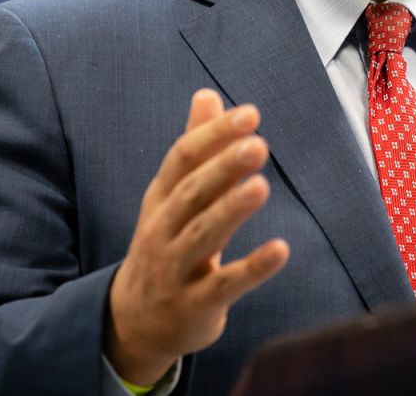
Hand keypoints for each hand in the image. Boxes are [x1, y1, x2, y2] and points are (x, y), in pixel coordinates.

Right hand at [105, 89, 289, 384]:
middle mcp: (163, 230)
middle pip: (191, 193)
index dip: (214, 135)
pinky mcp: (196, 305)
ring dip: (232, 210)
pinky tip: (281, 250)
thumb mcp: (172, 196)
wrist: (134, 322)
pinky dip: (252, 268)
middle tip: (258, 144)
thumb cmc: (166, 244)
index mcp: (161, 198)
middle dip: (223, 167)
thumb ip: (195, 148)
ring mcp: (176, 269)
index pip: (183, 158)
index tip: (250, 114)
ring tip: (262, 187)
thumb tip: (207, 94)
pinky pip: (225, 285)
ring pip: (203, 236)